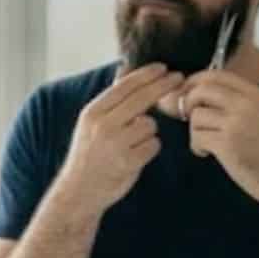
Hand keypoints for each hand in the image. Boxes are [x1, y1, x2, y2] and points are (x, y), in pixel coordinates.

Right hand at [53, 64, 182, 214]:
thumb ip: (110, 101)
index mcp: (93, 112)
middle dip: (163, 86)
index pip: (124, 86)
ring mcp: (116, 143)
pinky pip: (153, 144)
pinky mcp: (129, 161)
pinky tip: (135, 156)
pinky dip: (149, 149)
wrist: (79, 190)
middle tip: (179, 78)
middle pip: (141, 98)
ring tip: (132, 144)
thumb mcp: (90, 124)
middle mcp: (103, 125)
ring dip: (148, 132)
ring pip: (150, 124)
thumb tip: (125, 72)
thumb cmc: (89, 155)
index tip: (163, 67)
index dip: (146, 75)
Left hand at [181, 69, 258, 205]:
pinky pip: (197, 136)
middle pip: (202, 89)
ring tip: (206, 142)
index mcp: (256, 94)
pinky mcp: (227, 143)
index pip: (216, 75)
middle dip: (188, 102)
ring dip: (194, 130)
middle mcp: (247, 104)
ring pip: (196, 114)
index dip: (195, 81)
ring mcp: (237, 123)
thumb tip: (194, 92)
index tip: (186, 92)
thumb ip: (233, 102)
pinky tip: (207, 153)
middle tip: (188, 117)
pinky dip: (196, 146)